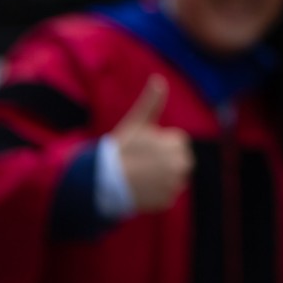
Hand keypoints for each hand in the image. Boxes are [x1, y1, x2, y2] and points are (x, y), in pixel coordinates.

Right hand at [111, 76, 192, 212]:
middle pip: (179, 162)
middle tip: (143, 163)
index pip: (178, 144)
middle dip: (164, 161)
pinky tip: (141, 190)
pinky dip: (156, 195)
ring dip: (161, 178)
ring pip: (174, 179)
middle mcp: (180, 165)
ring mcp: (174, 185)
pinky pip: (167, 197)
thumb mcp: (138, 122)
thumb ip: (152, 102)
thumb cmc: (121, 148)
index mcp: (178, 145)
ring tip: (141, 176)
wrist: (101, 179)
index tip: (146, 148)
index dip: (161, 145)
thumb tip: (159, 80)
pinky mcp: (167, 202)